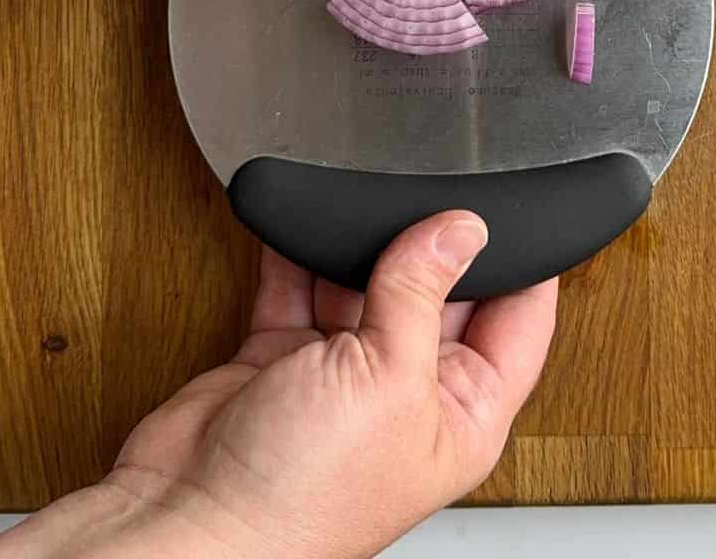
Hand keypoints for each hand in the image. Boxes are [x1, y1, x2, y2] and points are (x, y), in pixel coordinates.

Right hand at [0, 216, 556, 558]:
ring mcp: (344, 373)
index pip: (520, 319)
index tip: (511, 202)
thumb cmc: (304, 497)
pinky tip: (305, 220)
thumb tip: (461, 228)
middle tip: (422, 191)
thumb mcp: (390, 380)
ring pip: (368, 280)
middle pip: (442, 290)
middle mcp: (408, 391)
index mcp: (464, 412)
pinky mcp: (284, 358)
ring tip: (360, 202)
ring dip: (360, 243)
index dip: (523, 260)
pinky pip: (301, 285)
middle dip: (430, 241)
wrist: (192, 525)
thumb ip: (423, 292)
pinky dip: (299, 252)